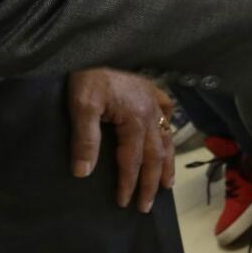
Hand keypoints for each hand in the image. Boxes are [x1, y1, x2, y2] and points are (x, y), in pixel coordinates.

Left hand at [67, 69, 175, 211]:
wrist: (94, 45)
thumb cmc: (87, 76)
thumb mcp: (81, 106)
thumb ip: (85, 139)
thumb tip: (84, 173)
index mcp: (135, 119)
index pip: (132, 160)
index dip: (128, 183)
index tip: (124, 203)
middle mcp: (151, 113)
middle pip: (154, 156)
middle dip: (152, 183)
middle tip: (147, 206)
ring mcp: (155, 101)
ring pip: (165, 139)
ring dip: (166, 164)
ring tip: (168, 184)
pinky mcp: (152, 91)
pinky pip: (168, 113)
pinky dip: (169, 130)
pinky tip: (169, 138)